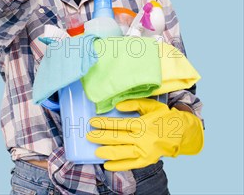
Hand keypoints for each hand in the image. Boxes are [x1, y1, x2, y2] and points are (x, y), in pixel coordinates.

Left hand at [86, 98, 203, 170]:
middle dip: (101, 138)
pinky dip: (119, 166)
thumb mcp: (151, 106)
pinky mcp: (147, 160)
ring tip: (96, 152)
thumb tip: (117, 106)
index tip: (92, 122)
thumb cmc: (163, 117)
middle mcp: (143, 138)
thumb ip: (133, 104)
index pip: (119, 124)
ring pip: (122, 153)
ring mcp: (145, 151)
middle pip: (118, 139)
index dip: (104, 123)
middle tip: (88, 136)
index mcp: (143, 124)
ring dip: (108, 152)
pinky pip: (131, 164)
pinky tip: (107, 165)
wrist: (181, 133)